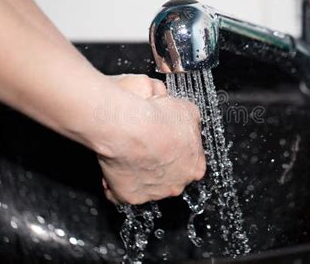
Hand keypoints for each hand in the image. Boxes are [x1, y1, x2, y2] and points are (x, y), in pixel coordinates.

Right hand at [97, 75, 205, 204]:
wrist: (129, 127)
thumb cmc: (157, 119)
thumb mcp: (188, 111)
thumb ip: (191, 125)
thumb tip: (187, 124)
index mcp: (194, 167)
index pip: (190, 163)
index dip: (177, 151)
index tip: (167, 141)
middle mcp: (176, 184)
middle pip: (169, 177)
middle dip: (159, 164)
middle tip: (147, 146)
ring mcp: (153, 193)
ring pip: (146, 185)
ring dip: (139, 172)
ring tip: (129, 152)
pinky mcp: (130, 197)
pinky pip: (122, 193)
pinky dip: (116, 182)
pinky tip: (115, 167)